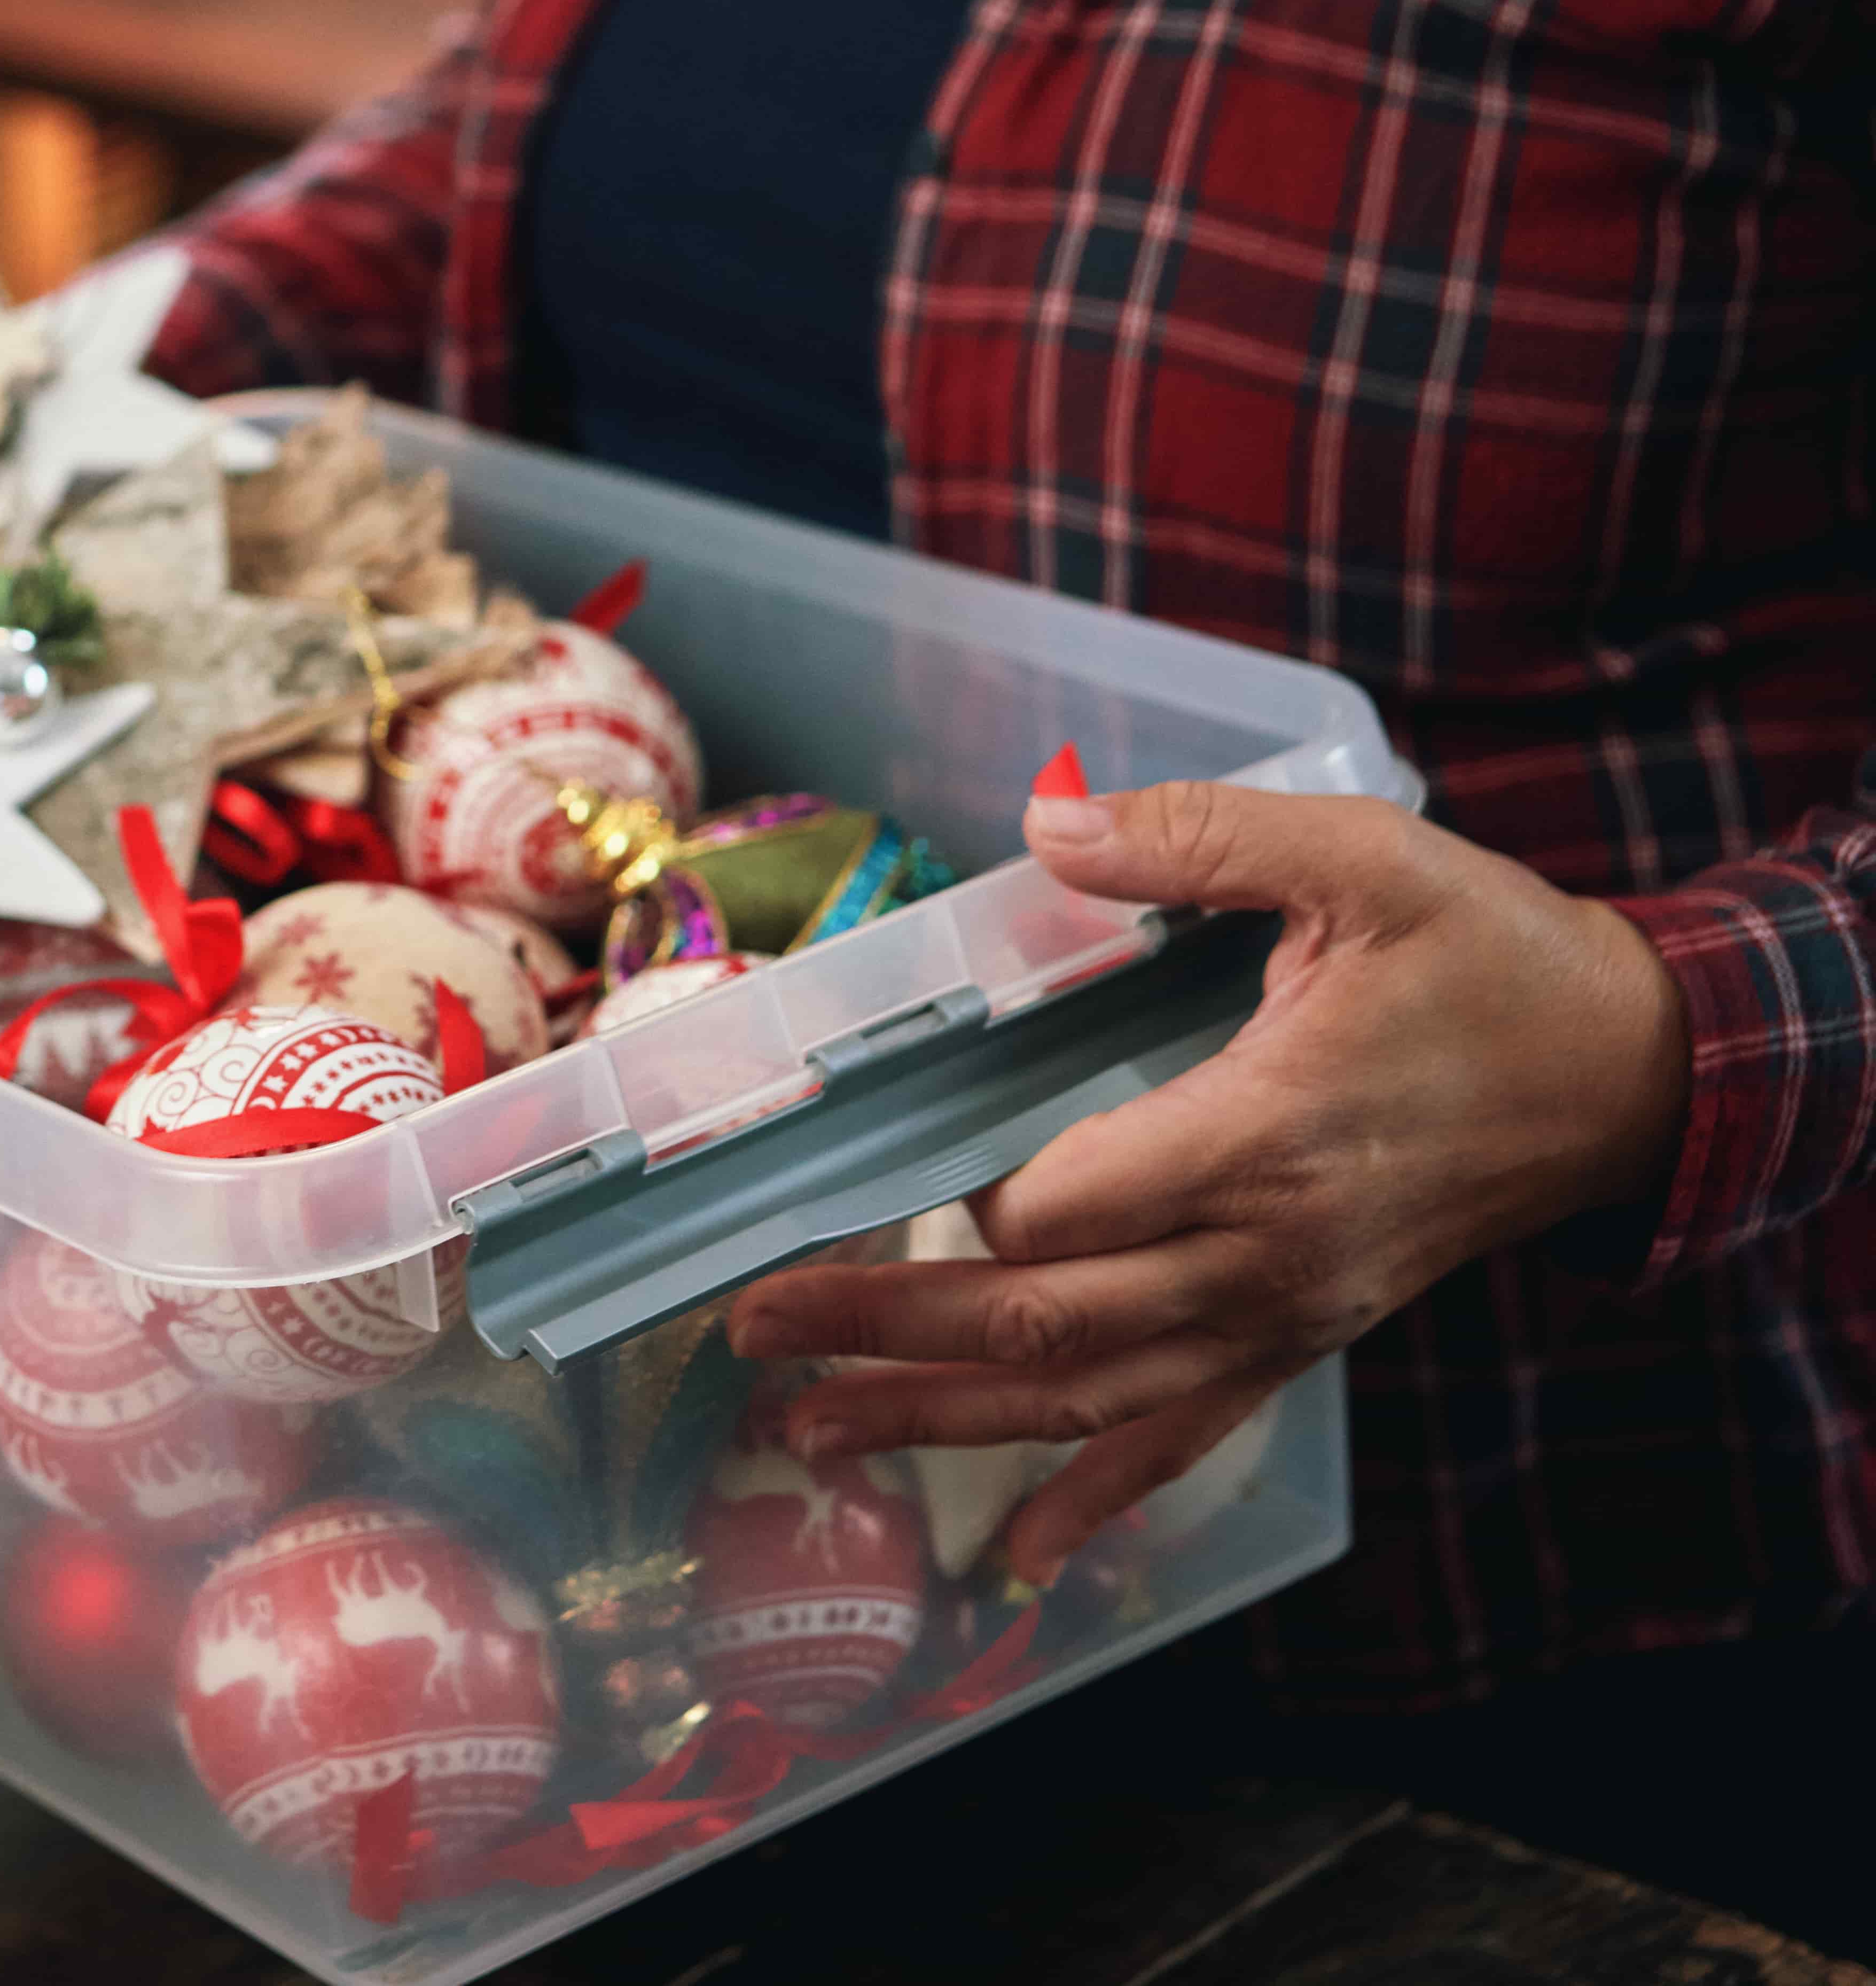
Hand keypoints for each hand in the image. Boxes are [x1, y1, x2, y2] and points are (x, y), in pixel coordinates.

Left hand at [727, 779, 1692, 1583]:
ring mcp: (1281, 1318)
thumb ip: (1200, 840)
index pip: (1070, 1208)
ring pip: (1084, 1403)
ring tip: (806, 1434)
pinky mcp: (1295, 1344)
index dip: (966, 1206)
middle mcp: (1265, 1256)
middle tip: (754, 1329)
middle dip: (884, 1330)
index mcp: (1265, 1136)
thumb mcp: (1366, 859)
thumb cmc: (1491, 961)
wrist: (1626, 1073)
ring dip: (938, 1421)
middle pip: (1042, 1321)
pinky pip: (1178, 1443)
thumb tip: (1050, 821)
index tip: (870, 1182)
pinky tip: (1011, 1559)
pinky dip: (1087, 1505)